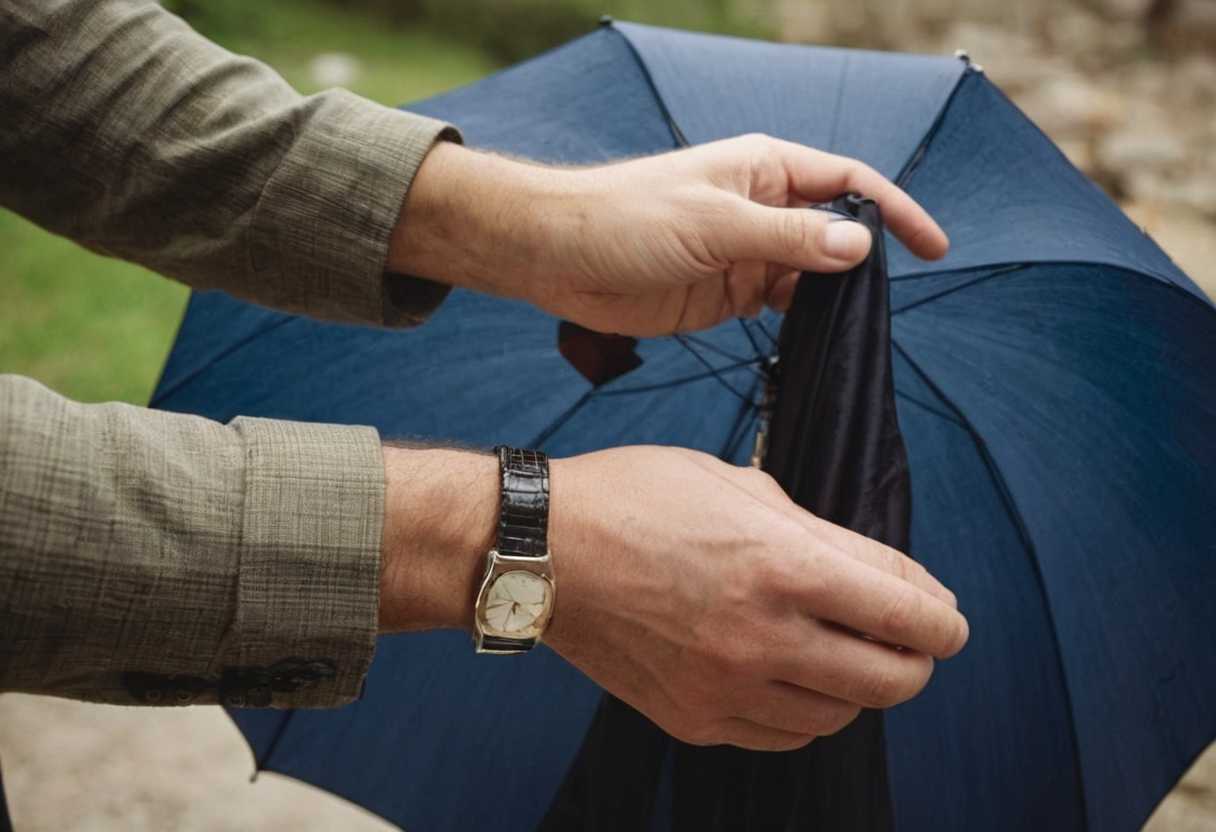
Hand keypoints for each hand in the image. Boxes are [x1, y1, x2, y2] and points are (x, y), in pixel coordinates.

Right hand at [379, 445, 968, 751]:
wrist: (543, 550)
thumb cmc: (635, 498)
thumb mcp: (736, 483)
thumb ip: (815, 530)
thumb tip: (876, 573)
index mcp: (782, 563)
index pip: (905, 610)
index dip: (943, 619)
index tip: (948, 620)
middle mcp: (762, 634)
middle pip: (890, 679)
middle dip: (917, 661)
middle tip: (913, 645)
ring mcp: (726, 686)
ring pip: (839, 716)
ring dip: (859, 690)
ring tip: (847, 659)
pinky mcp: (693, 718)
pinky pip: (782, 736)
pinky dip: (806, 715)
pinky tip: (795, 684)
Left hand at [389, 135, 947, 335]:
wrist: (558, 257)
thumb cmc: (626, 217)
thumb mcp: (714, 223)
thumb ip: (788, 237)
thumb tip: (858, 243)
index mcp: (766, 170)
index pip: (849, 182)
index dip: (893, 211)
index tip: (933, 248)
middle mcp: (764, 209)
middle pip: (836, 233)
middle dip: (864, 265)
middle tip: (885, 307)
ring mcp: (748, 254)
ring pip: (812, 276)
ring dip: (833, 299)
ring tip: (854, 330)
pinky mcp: (728, 294)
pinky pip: (781, 307)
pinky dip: (801, 322)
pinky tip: (814, 340)